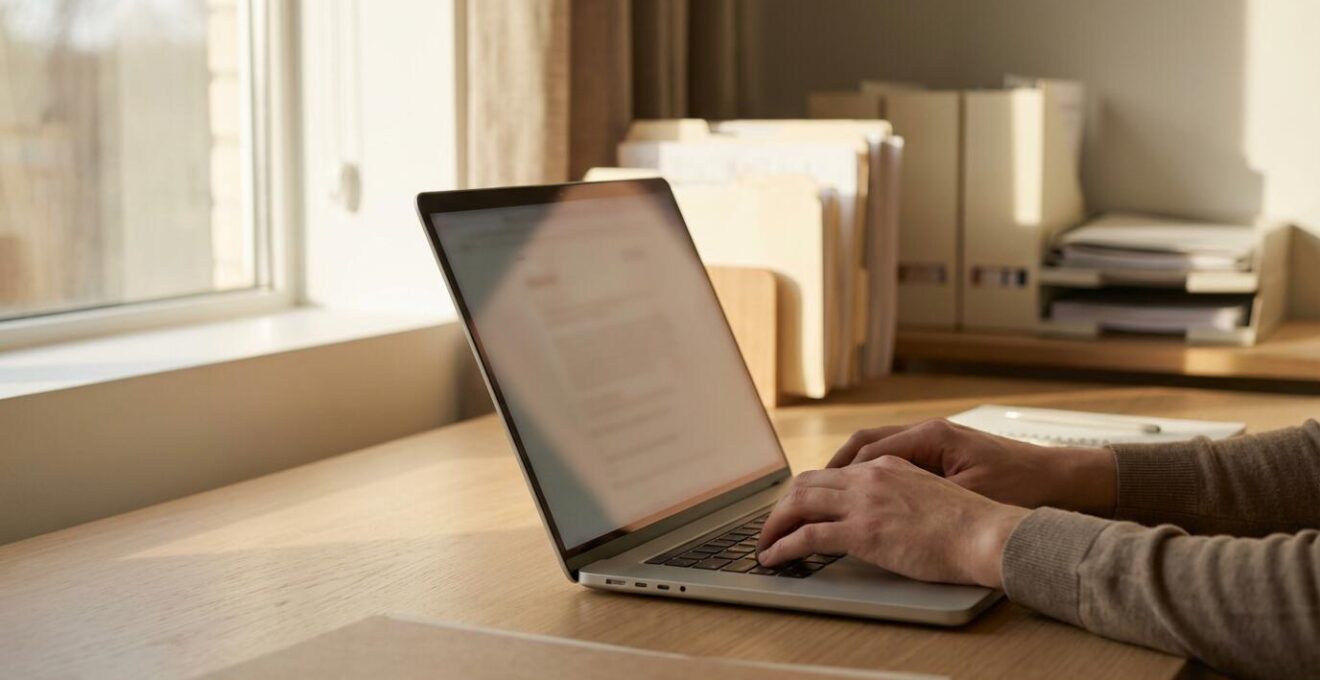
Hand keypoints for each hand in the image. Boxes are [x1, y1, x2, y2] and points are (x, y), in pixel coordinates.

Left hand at [755, 456, 1027, 587]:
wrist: (987, 533)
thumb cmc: (973, 523)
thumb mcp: (932, 495)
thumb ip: (903, 495)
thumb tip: (886, 514)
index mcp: (889, 466)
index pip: (835, 472)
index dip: (810, 490)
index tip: (798, 506)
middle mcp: (871, 477)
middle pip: (808, 482)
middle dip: (783, 504)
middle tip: (773, 524)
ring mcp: (864, 503)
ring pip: (799, 503)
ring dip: (774, 524)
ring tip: (764, 542)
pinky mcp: (861, 531)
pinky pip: (806, 536)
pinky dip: (782, 546)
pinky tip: (773, 557)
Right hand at [828, 419, 1115, 516]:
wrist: (1062, 479)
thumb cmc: (1021, 486)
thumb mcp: (967, 496)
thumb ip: (920, 497)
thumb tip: (878, 509)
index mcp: (930, 437)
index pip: (865, 449)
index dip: (837, 474)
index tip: (814, 495)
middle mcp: (928, 433)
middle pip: (863, 444)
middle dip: (832, 468)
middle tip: (806, 494)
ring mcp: (936, 443)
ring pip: (877, 450)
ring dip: (850, 470)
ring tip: (827, 495)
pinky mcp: (945, 456)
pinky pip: (895, 459)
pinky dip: (872, 474)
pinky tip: (866, 496)